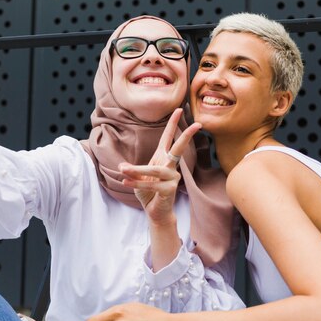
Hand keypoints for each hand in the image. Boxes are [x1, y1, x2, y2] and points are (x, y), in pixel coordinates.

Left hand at [119, 108, 200, 224]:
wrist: (155, 212)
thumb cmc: (148, 191)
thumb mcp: (138, 176)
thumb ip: (133, 170)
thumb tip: (123, 166)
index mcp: (163, 158)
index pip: (169, 138)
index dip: (173, 123)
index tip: (178, 109)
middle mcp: (171, 166)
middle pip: (179, 148)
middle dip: (187, 135)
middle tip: (197, 124)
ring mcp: (172, 178)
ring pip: (155, 169)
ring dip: (137, 170)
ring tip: (122, 169)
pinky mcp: (169, 190)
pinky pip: (150, 184)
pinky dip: (135, 183)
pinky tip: (124, 182)